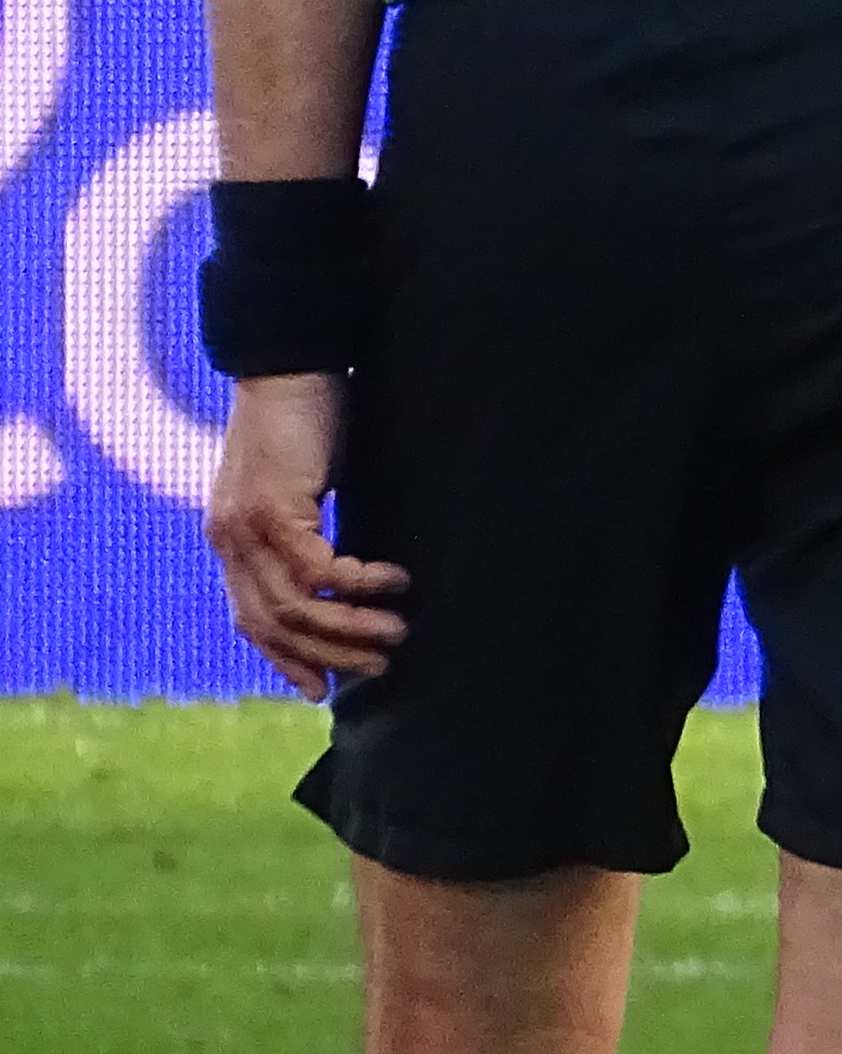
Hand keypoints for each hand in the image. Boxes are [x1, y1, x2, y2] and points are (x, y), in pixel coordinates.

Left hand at [205, 371, 408, 700]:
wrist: (288, 366)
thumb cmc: (306, 421)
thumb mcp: (301, 489)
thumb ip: (306, 531)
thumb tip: (338, 576)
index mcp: (230, 538)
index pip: (250, 619)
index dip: (285, 659)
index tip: (323, 688)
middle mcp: (229, 540)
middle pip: (274, 625)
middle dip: (330, 654)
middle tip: (382, 663)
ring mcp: (246, 527)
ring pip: (296, 609)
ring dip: (352, 628)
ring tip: (399, 630)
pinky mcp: (274, 511)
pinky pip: (321, 572)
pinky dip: (361, 585)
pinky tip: (396, 579)